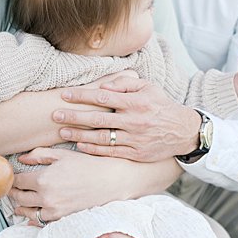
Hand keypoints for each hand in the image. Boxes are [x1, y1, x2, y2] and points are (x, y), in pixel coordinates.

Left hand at [9, 147, 139, 220]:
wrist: (110, 182)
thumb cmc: (87, 165)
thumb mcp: (62, 155)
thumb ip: (39, 155)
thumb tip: (21, 159)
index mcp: (43, 179)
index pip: (16, 181)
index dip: (10, 178)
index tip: (9, 176)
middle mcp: (45, 198)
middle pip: (18, 197)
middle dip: (12, 192)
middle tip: (11, 187)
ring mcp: (53, 211)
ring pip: (26, 211)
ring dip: (20, 205)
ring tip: (19, 200)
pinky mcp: (61, 219)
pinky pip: (39, 221)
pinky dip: (33, 216)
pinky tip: (33, 210)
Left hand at [53, 77, 199, 160]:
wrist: (183, 131)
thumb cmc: (161, 105)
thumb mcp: (148, 88)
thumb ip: (125, 84)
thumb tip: (104, 87)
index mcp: (135, 102)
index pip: (102, 97)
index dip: (82, 96)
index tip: (64, 95)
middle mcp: (133, 121)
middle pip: (97, 119)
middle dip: (73, 117)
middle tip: (55, 115)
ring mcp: (134, 139)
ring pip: (101, 138)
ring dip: (79, 136)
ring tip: (62, 133)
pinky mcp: (135, 153)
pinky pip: (110, 152)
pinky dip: (93, 150)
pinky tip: (79, 147)